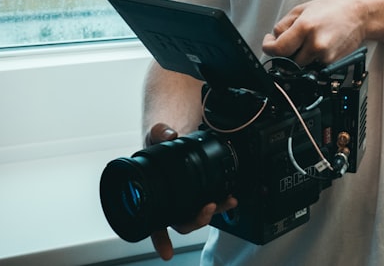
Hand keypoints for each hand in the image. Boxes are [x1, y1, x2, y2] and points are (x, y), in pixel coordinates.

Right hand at [144, 123, 237, 260]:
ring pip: (198, 214)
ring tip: (227, 202)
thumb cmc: (157, 143)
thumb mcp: (154, 134)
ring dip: (214, 212)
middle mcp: (170, 202)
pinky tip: (230, 198)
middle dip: (196, 220)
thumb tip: (169, 135)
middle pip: (182, 222)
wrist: (171, 137)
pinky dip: (221, 202)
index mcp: (153, 196)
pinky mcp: (201, 191)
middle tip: (207, 209)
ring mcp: (186, 198)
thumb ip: (158, 133)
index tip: (167, 252)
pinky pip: (211, 201)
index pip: (154, 223)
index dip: (160, 240)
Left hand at [262, 0, 372, 64]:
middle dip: (284, 51)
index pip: (277, 49)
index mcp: (305, 27)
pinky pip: (312, 64)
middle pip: (287, 60)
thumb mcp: (303, 9)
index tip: (269, 43)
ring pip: (299, 64)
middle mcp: (315, 44)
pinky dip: (310, 57)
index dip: (269, 47)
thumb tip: (274, 38)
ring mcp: (324, 56)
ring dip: (297, 55)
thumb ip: (284, 24)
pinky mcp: (331, 63)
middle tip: (289, 40)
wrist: (360, 15)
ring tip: (307, 39)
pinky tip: (318, 43)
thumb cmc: (335, 8)